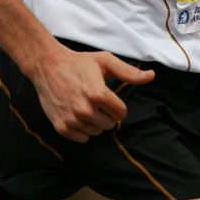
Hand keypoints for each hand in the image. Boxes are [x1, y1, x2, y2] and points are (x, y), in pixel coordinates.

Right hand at [31, 46, 154, 141]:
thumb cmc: (79, 62)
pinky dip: (83, 130)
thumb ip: (129, 72)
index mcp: (99, 94)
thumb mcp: (105, 61)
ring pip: (96, 132)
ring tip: (87, 105)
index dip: (118, 106)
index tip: (110, 98)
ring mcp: (72, 119)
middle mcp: (85, 109)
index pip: (121, 113)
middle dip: (107, 114)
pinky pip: (82, 138)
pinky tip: (78, 114)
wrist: (48, 65)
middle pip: (109, 124)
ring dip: (95, 122)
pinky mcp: (61, 127)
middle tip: (97, 100)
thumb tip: (152, 76)